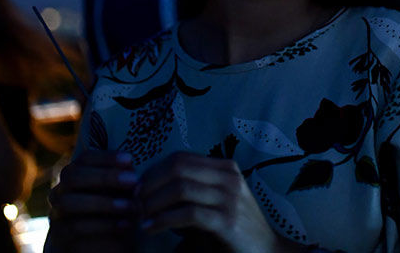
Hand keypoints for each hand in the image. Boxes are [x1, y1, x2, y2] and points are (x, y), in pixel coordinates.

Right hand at [46, 150, 138, 251]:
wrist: (95, 241)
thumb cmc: (111, 206)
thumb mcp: (118, 190)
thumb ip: (122, 177)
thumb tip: (130, 165)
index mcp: (74, 173)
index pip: (85, 158)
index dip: (106, 157)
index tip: (129, 160)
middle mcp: (60, 190)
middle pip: (74, 177)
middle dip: (105, 177)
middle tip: (133, 180)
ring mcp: (56, 213)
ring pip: (71, 203)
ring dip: (104, 203)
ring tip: (131, 206)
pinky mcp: (59, 235)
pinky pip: (76, 227)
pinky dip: (104, 225)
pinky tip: (125, 224)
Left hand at [137, 152, 299, 252]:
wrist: (265, 252)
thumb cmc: (232, 230)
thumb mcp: (212, 204)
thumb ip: (189, 193)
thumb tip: (147, 189)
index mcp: (225, 168)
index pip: (180, 157)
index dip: (154, 171)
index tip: (137, 190)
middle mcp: (229, 177)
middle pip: (178, 167)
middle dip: (150, 184)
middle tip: (134, 203)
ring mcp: (230, 198)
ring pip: (180, 188)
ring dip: (153, 203)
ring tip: (140, 218)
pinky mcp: (227, 221)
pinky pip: (188, 214)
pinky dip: (163, 220)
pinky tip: (151, 229)